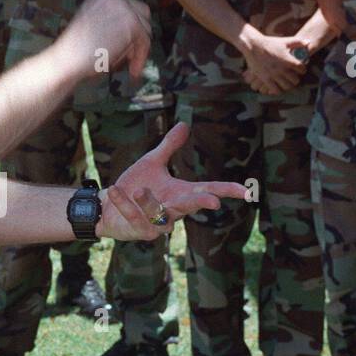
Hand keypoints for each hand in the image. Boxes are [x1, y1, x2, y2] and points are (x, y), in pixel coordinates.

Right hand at [58, 0, 153, 84]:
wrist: (69, 58)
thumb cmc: (75, 50)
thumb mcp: (90, 23)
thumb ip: (111, 17)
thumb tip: (137, 22)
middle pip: (142, 12)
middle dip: (139, 35)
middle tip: (128, 56)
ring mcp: (123, 8)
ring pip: (146, 29)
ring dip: (138, 49)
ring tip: (123, 62)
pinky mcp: (131, 22)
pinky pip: (145, 41)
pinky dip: (140, 58)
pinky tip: (132, 70)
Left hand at [98, 121, 247, 240]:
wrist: (108, 208)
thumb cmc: (134, 185)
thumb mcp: (152, 163)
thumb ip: (169, 147)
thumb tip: (185, 124)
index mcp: (181, 193)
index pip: (208, 190)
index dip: (227, 191)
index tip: (246, 191)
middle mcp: (174, 210)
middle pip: (192, 206)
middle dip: (202, 202)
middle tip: (214, 201)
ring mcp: (160, 224)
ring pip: (160, 214)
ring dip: (149, 202)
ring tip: (137, 190)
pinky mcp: (142, 232)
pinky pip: (136, 218)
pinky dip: (125, 203)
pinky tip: (115, 190)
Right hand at [237, 27, 306, 91]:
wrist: (254, 46)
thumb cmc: (270, 43)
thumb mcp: (285, 41)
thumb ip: (298, 42)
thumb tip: (308, 42)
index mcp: (288, 60)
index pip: (301, 69)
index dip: (302, 70)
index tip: (300, 70)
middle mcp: (282, 69)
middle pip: (295, 80)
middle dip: (296, 79)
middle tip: (294, 78)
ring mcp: (274, 75)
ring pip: (286, 86)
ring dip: (287, 85)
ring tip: (286, 83)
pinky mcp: (266, 79)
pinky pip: (275, 90)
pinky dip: (278, 90)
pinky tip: (277, 87)